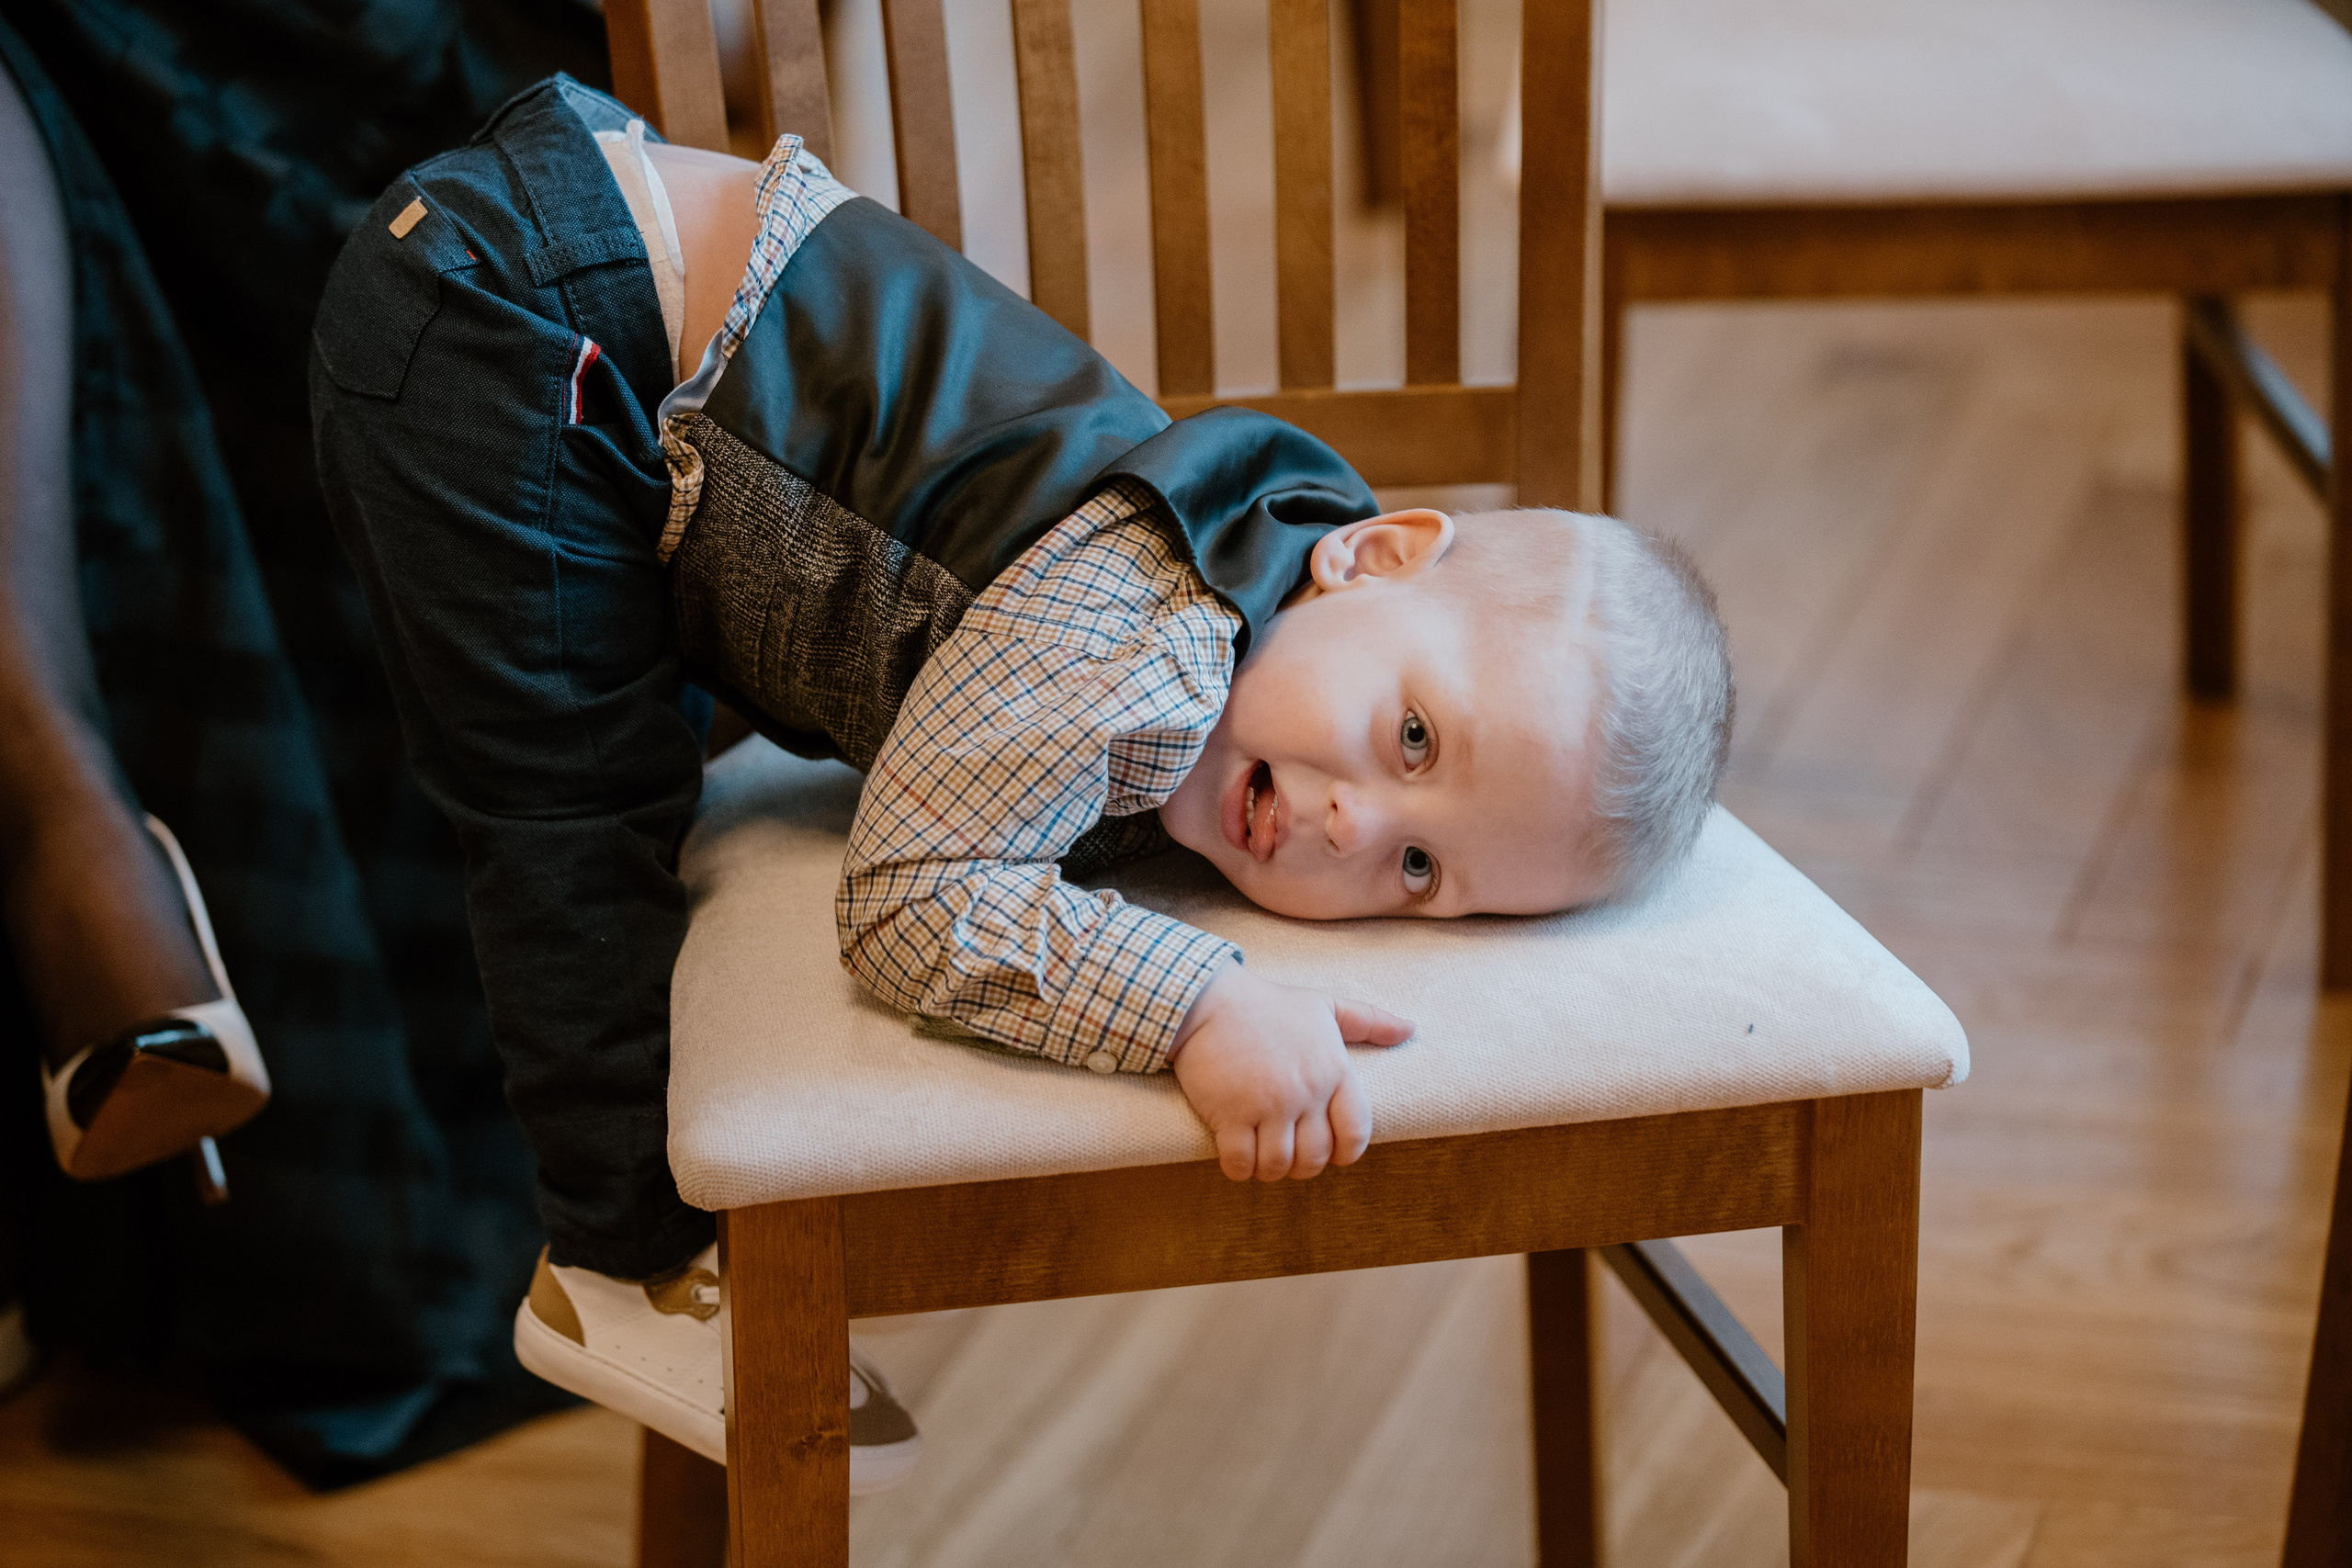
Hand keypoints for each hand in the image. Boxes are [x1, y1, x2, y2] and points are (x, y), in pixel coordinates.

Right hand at [1167, 961, 1413, 1181]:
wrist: (1205, 1000)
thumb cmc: (1267, 1005)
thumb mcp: (1324, 1005)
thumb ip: (1369, 1021)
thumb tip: (1410, 1030)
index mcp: (1334, 1069)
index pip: (1356, 1133)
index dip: (1344, 1152)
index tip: (1327, 1150)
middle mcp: (1307, 1091)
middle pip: (1315, 1157)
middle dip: (1302, 1165)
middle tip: (1286, 1152)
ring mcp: (1269, 1104)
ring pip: (1279, 1166)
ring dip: (1270, 1169)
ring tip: (1260, 1154)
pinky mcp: (1231, 1114)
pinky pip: (1242, 1163)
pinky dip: (1239, 1169)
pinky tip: (1235, 1155)